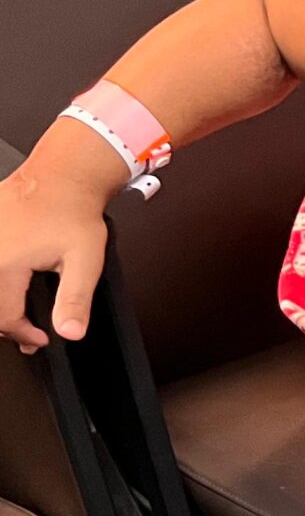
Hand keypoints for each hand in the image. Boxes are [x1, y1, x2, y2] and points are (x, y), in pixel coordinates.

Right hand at [0, 126, 124, 352]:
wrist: (62, 177)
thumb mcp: (84, 261)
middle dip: (6, 325)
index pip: (4, 317)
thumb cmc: (72, 210)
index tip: (40, 338)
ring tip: (15, 316)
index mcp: (5, 263)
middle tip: (27, 333)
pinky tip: (8, 288)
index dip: (24, 334)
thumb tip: (70, 331)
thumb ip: (75, 300)